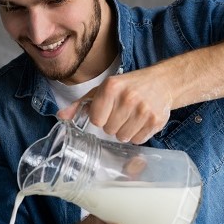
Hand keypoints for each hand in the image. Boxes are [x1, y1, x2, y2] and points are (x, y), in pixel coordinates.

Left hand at [57, 70, 172, 143]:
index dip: (100, 118)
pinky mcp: (155, 121)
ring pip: (122, 137)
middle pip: (109, 130)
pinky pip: (137, 140)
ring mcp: (143, 110)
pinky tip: (141, 122)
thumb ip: (81, 104)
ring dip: (124, 131)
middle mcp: (128, 97)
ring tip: (131, 118)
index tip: (107, 111)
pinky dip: (137, 135)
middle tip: (121, 114)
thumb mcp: (103, 89)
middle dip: (112, 125)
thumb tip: (61, 117)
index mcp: (111, 87)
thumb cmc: (128, 87)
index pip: (96, 119)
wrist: (162, 82)